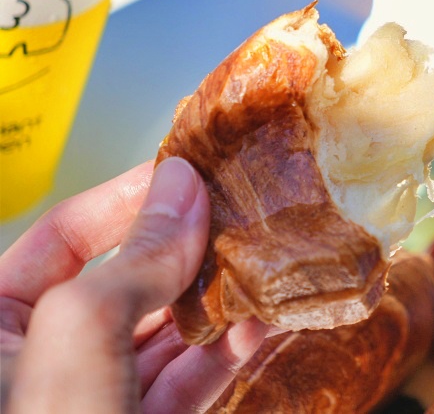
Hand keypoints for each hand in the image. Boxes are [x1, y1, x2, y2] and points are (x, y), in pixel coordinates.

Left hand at [0, 159, 267, 412]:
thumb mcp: (86, 333)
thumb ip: (135, 260)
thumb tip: (182, 187)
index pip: (61, 236)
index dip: (128, 199)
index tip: (188, 175)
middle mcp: (40, 358)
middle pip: (124, 280)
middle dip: (186, 249)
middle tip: (236, 215)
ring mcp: (91, 397)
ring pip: (161, 331)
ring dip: (217, 300)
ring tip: (260, 265)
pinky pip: (182, 380)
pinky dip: (222, 353)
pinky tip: (256, 326)